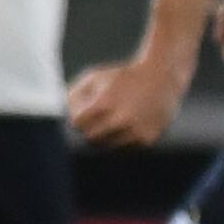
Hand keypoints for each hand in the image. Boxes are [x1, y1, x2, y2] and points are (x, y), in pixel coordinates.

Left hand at [66, 51, 186, 151]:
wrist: (163, 76)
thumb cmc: (123, 76)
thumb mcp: (95, 77)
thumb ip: (73, 95)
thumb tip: (61, 117)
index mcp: (104, 104)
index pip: (77, 124)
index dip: (80, 116)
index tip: (88, 109)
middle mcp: (120, 120)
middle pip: (90, 137)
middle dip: (91, 128)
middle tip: (101, 116)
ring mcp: (135, 131)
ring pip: (108, 145)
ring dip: (108, 135)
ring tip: (116, 119)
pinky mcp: (147, 139)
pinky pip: (125, 147)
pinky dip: (124, 138)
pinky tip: (131, 123)